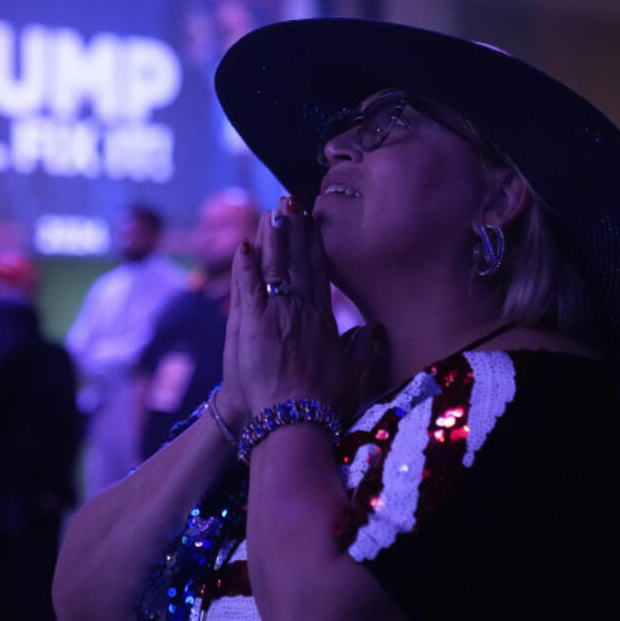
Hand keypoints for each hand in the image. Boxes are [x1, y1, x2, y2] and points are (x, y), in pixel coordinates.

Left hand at [228, 196, 354, 415]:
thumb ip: (363, 347)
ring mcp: (274, 314)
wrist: (291, 419)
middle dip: (291, 228)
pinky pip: (247, 286)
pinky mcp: (249, 323)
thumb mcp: (350, 371)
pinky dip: (244, 266)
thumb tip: (376, 329)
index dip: (312, 242)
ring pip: (271, 267)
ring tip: (268, 213)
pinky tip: (243, 245)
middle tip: (287, 201)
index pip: (317, 269)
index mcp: (321, 316)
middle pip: (295, 260)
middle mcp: (299, 309)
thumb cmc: (320, 399)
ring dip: (269, 238)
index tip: (310, 220)